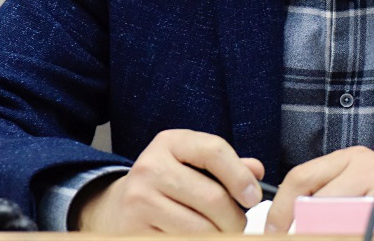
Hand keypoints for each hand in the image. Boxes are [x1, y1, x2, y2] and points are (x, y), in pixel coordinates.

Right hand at [74, 128, 264, 233]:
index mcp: (169, 142)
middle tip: (239, 224)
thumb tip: (256, 171)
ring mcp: (140, 202)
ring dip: (220, 236)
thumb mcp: (191, 162)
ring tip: (220, 232)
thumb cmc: (167, 182)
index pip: (214, 151)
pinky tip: (200, 238)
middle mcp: (151, 168)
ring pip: (201, 230)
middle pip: (212, 198)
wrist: (117, 206)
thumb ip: (226, 165)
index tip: (254, 196)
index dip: (240, 176)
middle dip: (235, 218)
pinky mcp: (136, 232)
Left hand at [264, 146, 373, 232]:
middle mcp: (364, 160)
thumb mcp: (359, 190)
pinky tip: (366, 233)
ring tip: (341, 232)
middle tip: (298, 239)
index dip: (281, 208)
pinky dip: (357, 232)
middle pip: (314, 196)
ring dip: (331, 231)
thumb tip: (290, 221)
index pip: (300, 176)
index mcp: (348, 157)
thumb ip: (330, 197)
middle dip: (303, 226)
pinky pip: (363, 223)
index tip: (272, 231)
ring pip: (335, 212)